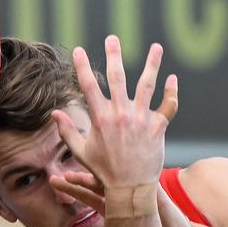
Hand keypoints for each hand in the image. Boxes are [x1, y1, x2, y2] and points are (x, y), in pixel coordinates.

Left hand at [51, 170, 199, 226]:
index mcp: (115, 204)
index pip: (90, 193)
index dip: (73, 187)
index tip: (55, 181)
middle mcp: (123, 195)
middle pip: (97, 183)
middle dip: (78, 179)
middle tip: (59, 174)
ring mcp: (138, 192)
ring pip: (114, 180)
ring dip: (94, 178)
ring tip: (77, 175)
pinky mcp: (153, 193)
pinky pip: (138, 180)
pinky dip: (125, 173)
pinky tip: (112, 167)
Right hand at [52, 36, 177, 188]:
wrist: (130, 188)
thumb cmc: (104, 171)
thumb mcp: (81, 151)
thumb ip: (67, 131)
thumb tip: (54, 114)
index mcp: (100, 118)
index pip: (88, 86)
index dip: (81, 66)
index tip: (77, 50)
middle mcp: (121, 114)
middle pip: (118, 78)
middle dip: (114, 55)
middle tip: (113, 38)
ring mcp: (141, 119)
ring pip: (147, 85)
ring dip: (152, 64)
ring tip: (156, 47)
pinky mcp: (158, 127)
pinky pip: (168, 106)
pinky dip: (171, 92)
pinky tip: (172, 79)